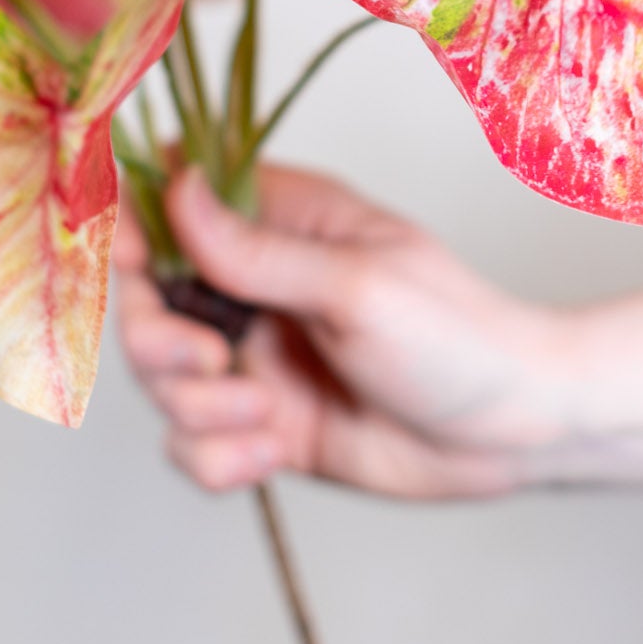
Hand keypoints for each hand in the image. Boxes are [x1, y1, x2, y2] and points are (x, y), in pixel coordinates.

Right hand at [114, 164, 566, 499]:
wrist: (514, 432)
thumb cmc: (458, 336)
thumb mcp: (357, 285)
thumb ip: (257, 253)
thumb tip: (177, 185)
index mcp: (279, 224)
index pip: (172, 208)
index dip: (131, 233)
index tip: (128, 264)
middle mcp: (256, 288)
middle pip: (147, 305)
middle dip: (159, 342)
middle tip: (210, 359)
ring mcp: (257, 358)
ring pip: (162, 382)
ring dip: (198, 407)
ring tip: (263, 418)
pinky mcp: (263, 425)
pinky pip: (194, 444)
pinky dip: (218, 458)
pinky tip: (272, 454)